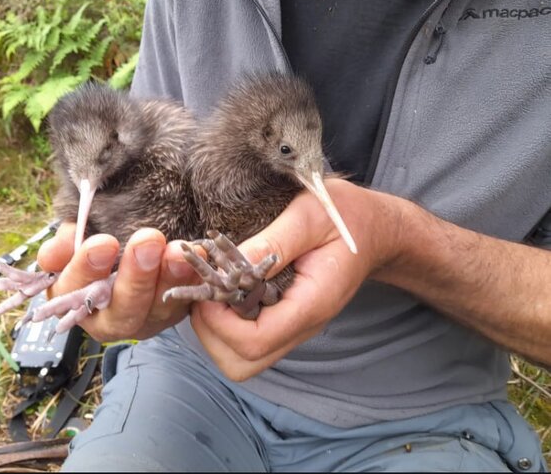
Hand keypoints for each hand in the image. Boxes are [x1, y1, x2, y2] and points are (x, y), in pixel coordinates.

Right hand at [37, 224, 198, 340]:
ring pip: (159, 308)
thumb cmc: (94, 247)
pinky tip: (199, 255)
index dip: (88, 268)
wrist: (127, 251)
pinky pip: (187, 300)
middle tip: (148, 241)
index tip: (104, 243)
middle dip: (136, 275)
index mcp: (74, 299)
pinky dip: (194, 277)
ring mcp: (145, 320)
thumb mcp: (73, 241)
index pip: (74, 289)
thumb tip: (63, 243)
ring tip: (178, 250)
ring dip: (171, 277)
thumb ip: (63, 244)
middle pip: (123, 308)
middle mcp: (109, 319)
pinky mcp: (173, 312)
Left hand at [190, 179, 404, 380]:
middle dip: (211, 334)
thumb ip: (274, 242)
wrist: (376, 231)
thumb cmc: (347, 217)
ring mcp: (293, 326)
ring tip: (211, 292)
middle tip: (204, 295)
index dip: (220, 322)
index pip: (256, 341)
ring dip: (216, 332)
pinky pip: (249, 341)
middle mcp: (301, 325)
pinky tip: (224, 292)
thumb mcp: (310, 216)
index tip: (207, 289)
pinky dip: (226, 325)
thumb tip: (231, 267)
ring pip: (243, 359)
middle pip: (243, 363)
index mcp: (311, 304)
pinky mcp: (285, 320)